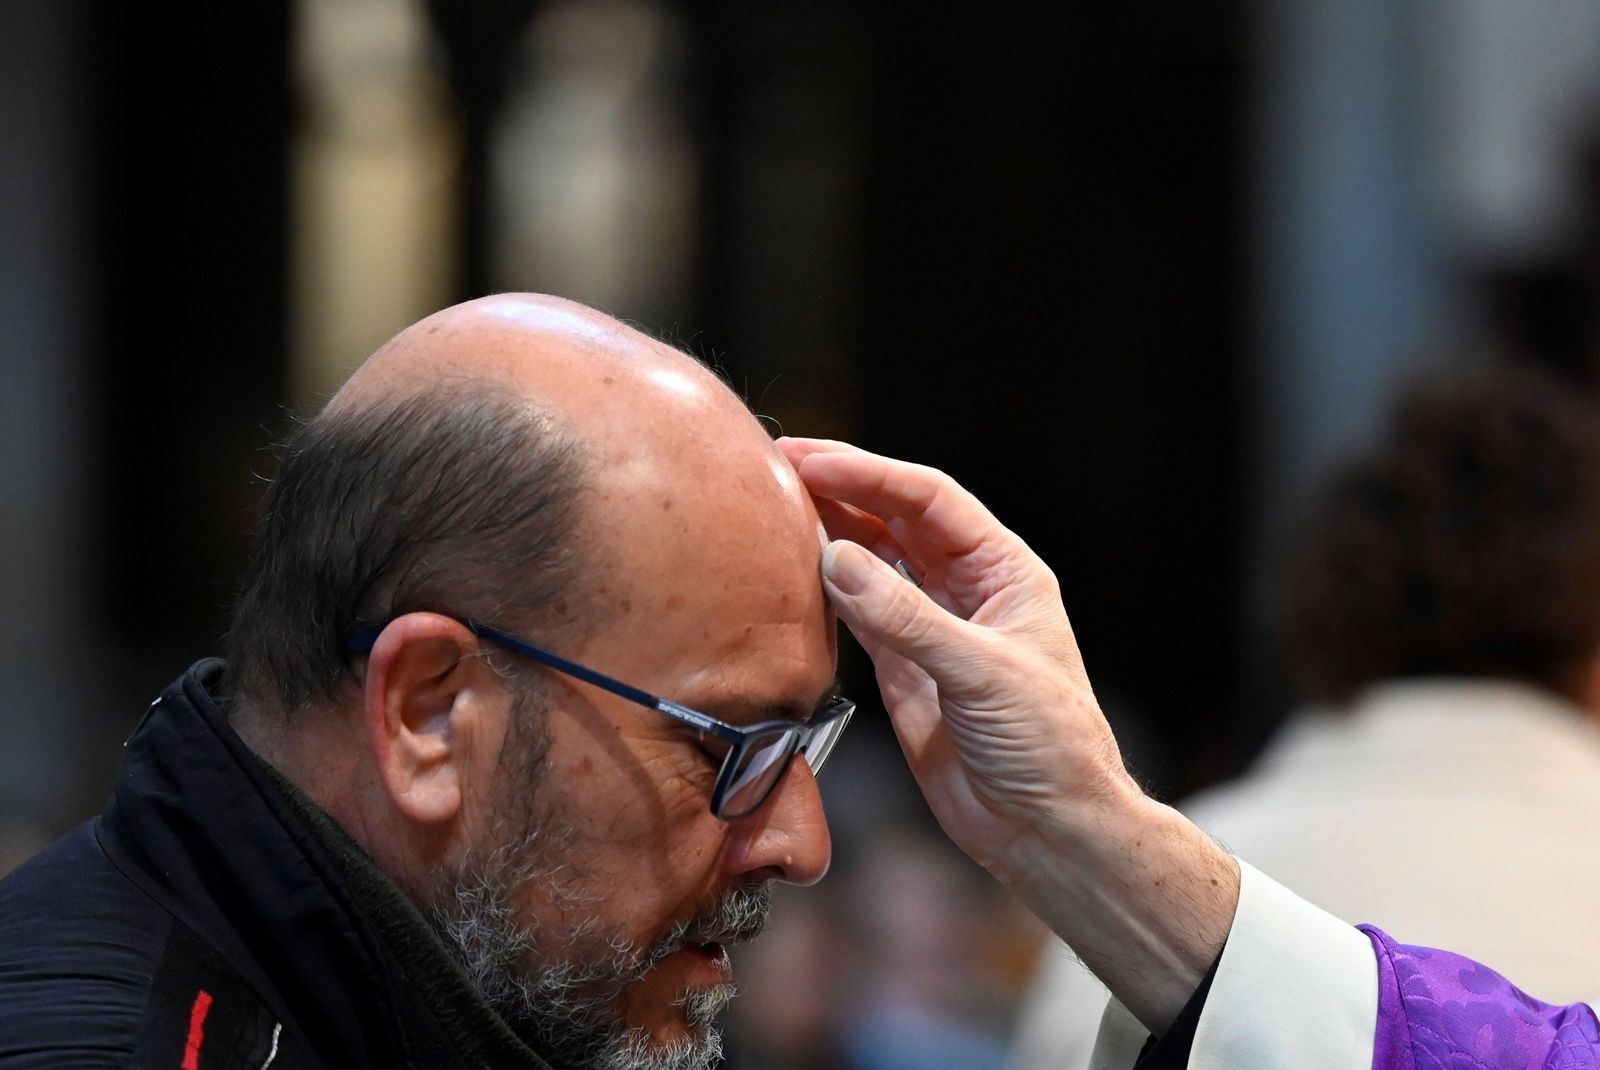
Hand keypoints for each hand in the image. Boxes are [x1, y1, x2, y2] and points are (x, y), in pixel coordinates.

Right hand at [778, 437, 1237, 1033]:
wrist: (1048, 831)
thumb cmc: (1049, 747)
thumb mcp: (982, 673)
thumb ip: (907, 618)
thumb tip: (838, 559)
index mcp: (1003, 572)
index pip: (929, 501)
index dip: (869, 473)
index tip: (811, 460)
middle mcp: (966, 591)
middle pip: (896, 520)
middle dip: (842, 490)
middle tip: (778, 467)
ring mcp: (932, 630)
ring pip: (874, 563)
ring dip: (829, 535)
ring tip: (775, 507)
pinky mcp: (904, 672)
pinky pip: (859, 616)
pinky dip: (827, 593)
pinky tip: (795, 571)